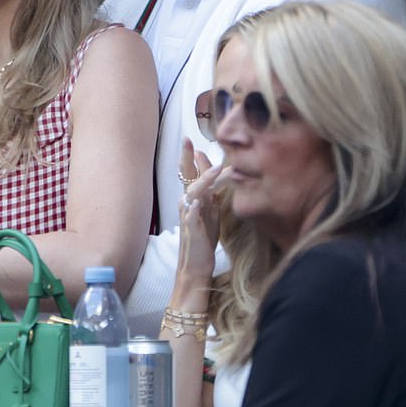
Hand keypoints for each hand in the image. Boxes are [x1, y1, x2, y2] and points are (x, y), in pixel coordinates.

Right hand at [172, 138, 224, 307]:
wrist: (196, 265)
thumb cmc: (203, 238)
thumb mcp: (211, 211)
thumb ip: (212, 193)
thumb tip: (219, 174)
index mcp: (192, 198)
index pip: (192, 173)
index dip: (194, 157)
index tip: (195, 142)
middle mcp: (187, 203)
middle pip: (186, 176)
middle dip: (187, 158)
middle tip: (188, 141)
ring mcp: (188, 216)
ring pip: (193, 192)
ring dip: (204, 179)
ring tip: (216, 168)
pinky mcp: (191, 230)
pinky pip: (190, 217)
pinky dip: (194, 209)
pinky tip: (197, 202)